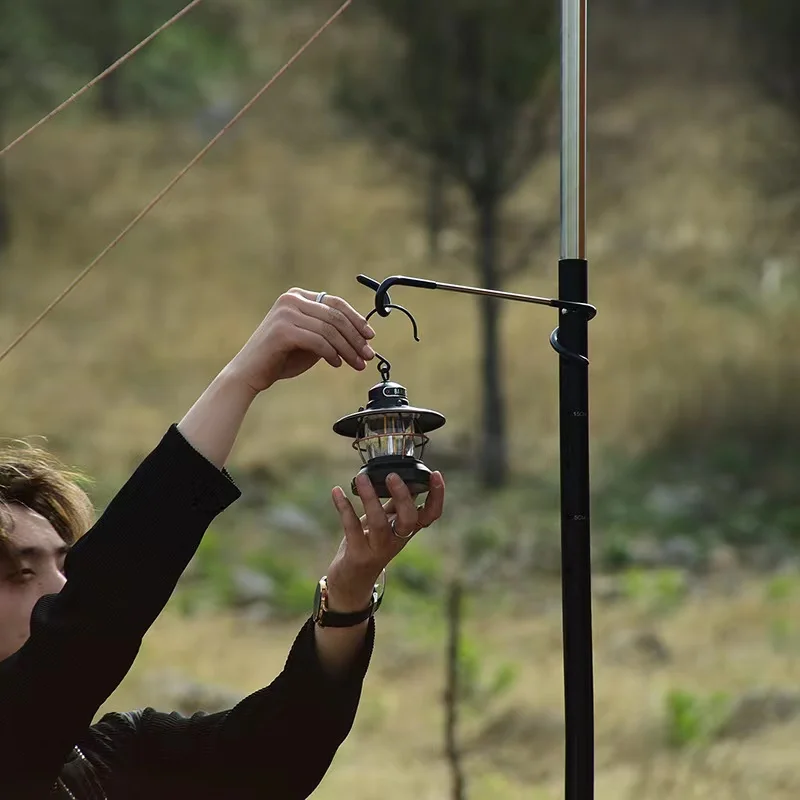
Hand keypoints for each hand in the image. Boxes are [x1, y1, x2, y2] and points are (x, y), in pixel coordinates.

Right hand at [226, 288, 375, 392]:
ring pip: (330, 330)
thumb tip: (363, 335)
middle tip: (368, 355)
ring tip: (357, 364)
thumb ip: (330, 333)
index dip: (357, 319)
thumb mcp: (311, 340)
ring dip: (348, 349)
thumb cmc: (281, 358)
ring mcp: (286, 313)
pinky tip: (337, 364)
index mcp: (298, 297)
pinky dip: (331, 354)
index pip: (336, 303)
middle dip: (356, 338)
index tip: (370, 336)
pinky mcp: (282, 330)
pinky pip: (318, 341)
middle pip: (336, 316)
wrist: (250, 373)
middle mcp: (291, 299)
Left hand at [325, 472, 445, 611]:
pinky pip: (351, 528)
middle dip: (403, 497)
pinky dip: (344, 508)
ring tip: (362, 478)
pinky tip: (337, 491)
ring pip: (379, 524)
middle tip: (392, 476)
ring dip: (370, 499)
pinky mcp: (358, 554)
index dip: (437, 496)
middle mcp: (397, 540)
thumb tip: (402, 477)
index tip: (435, 474)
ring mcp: (378, 548)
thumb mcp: (386, 523)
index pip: (430, 515)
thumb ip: (394, 504)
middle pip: (409, 520)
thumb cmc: (369, 544)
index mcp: (407, 529)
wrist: (351, 582)